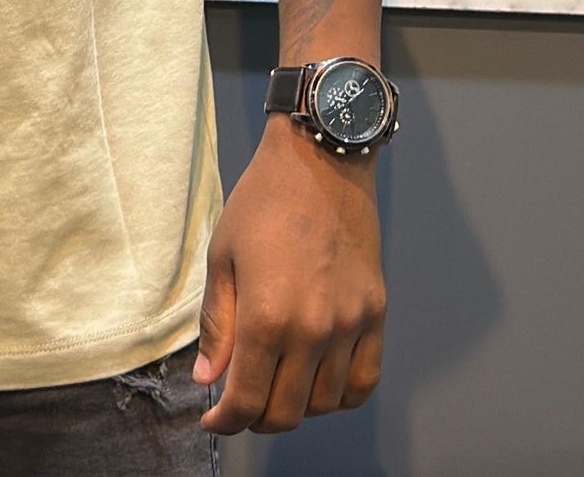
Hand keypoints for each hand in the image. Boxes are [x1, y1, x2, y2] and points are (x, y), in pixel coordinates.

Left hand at [192, 117, 385, 434]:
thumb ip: (217, 325)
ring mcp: (350, 325)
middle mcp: (313, 330)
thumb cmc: (262, 202)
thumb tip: (208, 380)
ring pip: (325, 404)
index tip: (214, 421)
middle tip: (242, 402)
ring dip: (297, 406)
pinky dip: (341, 396)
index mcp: (267, 316)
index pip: (246, 400)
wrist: (321, 161)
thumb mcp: (223, 257)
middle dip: (256, 418)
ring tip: (277, 384)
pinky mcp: (375, 314)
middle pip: (286, 412)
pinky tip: (319, 382)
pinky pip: (364, 382)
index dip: (226, 422)